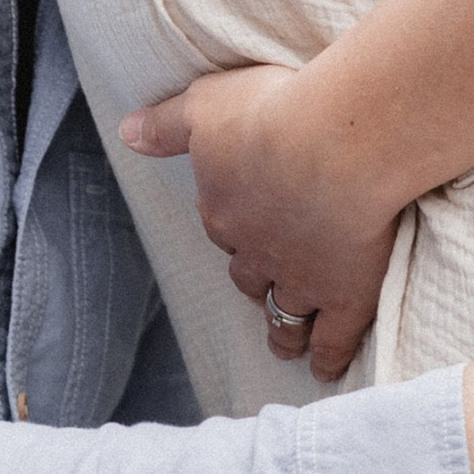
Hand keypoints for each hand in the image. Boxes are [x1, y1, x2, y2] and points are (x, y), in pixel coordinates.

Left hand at [121, 63, 400, 381]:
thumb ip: (166, 125)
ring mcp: (303, 280)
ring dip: (284, 331)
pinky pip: (334, 337)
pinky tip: (325, 368)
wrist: (333, 147)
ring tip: (285, 347)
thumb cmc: (270, 114)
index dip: (231, 228)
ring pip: (287, 315)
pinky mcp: (347, 296)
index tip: (241, 228)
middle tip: (262, 292)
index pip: (221, 225)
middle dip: (255, 284)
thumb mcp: (204, 105)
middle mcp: (258, 253)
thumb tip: (126, 133)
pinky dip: (328, 355)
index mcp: (223, 210)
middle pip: (250, 276)